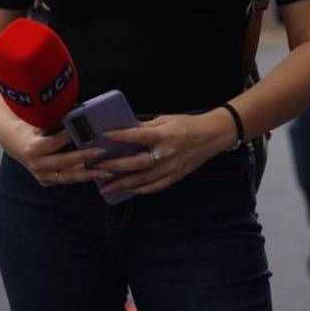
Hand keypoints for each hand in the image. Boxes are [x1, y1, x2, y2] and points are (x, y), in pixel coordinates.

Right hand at [0, 117, 109, 188]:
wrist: (14, 143)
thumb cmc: (29, 128)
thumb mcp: (38, 122)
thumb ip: (54, 122)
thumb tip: (77, 115)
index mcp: (33, 148)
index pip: (54, 142)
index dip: (70, 137)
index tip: (86, 132)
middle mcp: (36, 164)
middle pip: (64, 162)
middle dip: (84, 157)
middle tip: (101, 152)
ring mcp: (41, 175)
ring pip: (68, 177)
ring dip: (88, 174)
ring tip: (106, 172)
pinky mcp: (45, 181)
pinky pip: (66, 180)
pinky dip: (80, 177)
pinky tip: (96, 174)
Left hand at [95, 112, 227, 196]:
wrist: (211, 136)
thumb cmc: (187, 124)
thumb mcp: (166, 119)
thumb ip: (146, 125)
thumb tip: (125, 128)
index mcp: (163, 135)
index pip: (138, 136)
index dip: (120, 137)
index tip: (104, 136)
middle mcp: (166, 154)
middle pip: (137, 163)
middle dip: (115, 166)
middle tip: (98, 167)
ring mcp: (171, 168)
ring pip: (143, 180)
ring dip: (123, 184)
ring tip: (107, 187)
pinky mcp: (175, 177)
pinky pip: (155, 187)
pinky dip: (140, 190)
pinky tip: (127, 191)